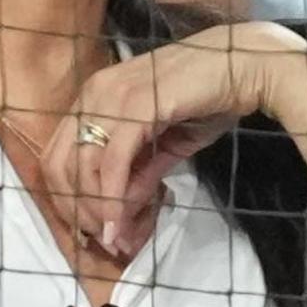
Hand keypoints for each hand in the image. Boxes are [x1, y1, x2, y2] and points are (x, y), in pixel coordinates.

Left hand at [40, 22, 306, 258]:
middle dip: (77, 210)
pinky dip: (111, 198)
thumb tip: (117, 220)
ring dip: (95, 210)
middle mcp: (94, 93)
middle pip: (59, 164)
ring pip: (80, 166)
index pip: (59, 155)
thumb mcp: (166, 147)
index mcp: (95, 97)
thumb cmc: (210, 99)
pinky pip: (111, 162)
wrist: (247, 66)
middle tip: (106, 240)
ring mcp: (111, 96)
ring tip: (117, 239)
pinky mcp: (135, 106)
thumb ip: (139, 177)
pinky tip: (120, 224)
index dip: (70, 199)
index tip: (95, 230)